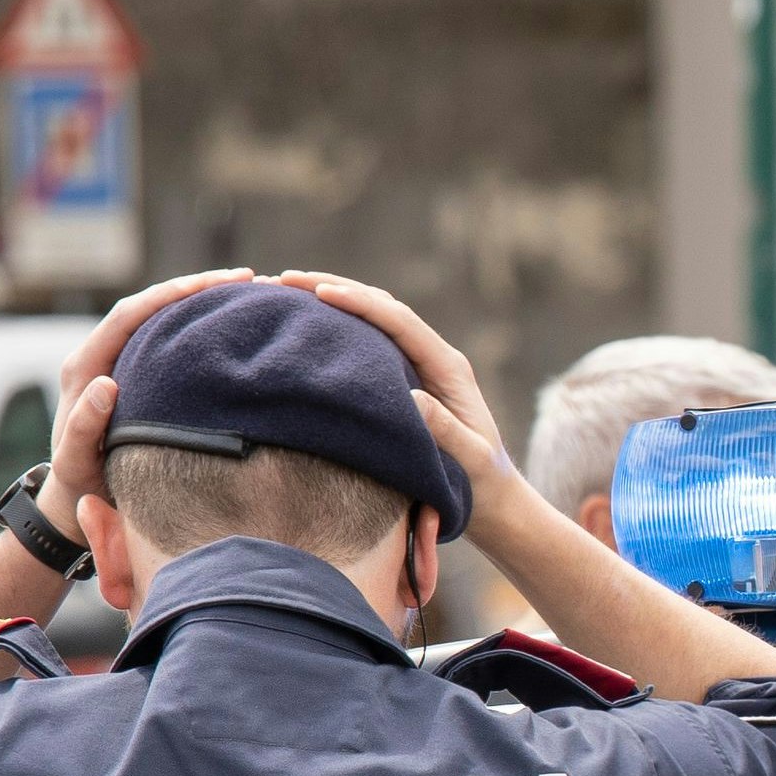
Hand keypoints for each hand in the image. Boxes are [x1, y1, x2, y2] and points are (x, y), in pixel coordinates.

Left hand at [47, 267, 258, 513]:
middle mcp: (100, 354)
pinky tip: (226, 327)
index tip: (220, 284)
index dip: (174, 294)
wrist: (76, 492)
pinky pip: (165, 340)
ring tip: (243, 294)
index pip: (132, 313)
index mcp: (85, 366)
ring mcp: (118, 362)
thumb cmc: (79, 481)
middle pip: (150, 304)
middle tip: (245, 278)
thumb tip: (107, 383)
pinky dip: (195, 327)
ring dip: (198, 303)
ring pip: (159, 319)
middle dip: (196, 287)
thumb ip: (85, 424)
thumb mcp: (76, 458)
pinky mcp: (134, 374)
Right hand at [275, 271, 518, 517]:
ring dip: (330, 299)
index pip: (400, 322)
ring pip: (371, 317)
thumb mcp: (470, 459)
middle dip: (332, 287)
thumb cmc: (482, 481)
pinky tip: (302, 324)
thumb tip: (412, 398)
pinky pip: (366, 340)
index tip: (320, 293)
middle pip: (380, 306)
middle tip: (283, 280)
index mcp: (448, 367)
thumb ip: (447, 431)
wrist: (493, 496)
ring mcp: (417, 363)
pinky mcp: (403, 375)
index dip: (360, 303)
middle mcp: (432, 355)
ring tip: (282, 290)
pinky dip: (335, 326)